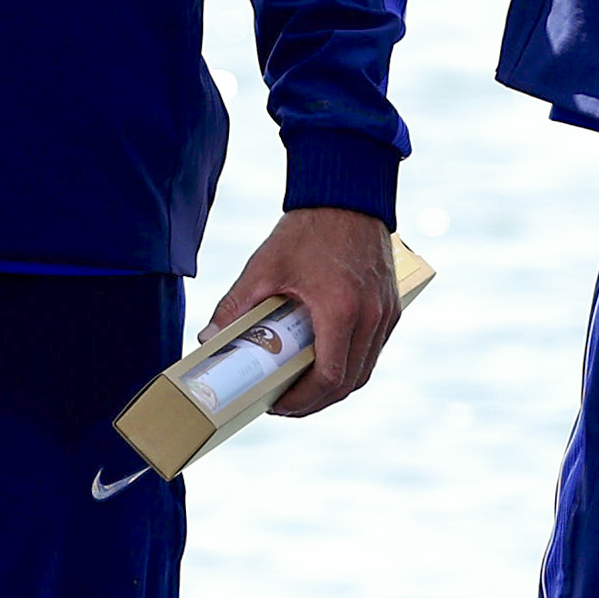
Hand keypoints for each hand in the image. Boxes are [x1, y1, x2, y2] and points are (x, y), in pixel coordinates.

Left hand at [197, 205, 400, 417]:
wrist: (347, 193)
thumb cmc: (307, 229)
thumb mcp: (264, 268)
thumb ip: (235, 307)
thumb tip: (207, 338)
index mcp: (341, 310)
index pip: (328, 378)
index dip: (302, 400)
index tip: (277, 404)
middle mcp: (371, 316)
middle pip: (349, 383)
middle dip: (316, 401)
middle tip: (286, 403)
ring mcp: (386, 312)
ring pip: (364, 369)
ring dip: (335, 386)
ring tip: (303, 388)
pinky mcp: (391, 305)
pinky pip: (373, 349)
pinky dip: (351, 364)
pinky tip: (325, 361)